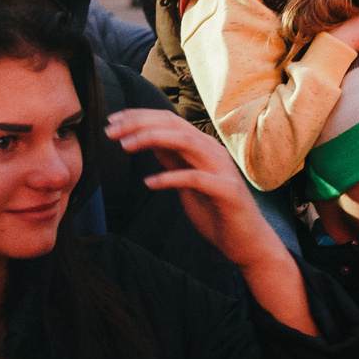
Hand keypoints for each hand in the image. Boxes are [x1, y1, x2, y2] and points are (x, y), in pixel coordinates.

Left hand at [109, 110, 314, 334]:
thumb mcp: (186, 181)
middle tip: (110, 130)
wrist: (248, 241)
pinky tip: (150, 182)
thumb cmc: (216, 211)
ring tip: (125, 146)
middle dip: (139, 123)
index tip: (112, 122)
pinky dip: (170, 177)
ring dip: (152, 139)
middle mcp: (212, 151)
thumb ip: (173, 159)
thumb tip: (149, 141)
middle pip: (173, 125)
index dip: (138, 117)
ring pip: (185, 142)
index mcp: (202, 146)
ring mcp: (221, 169)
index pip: (168, 120)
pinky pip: (195, 178)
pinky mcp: (226, 190)